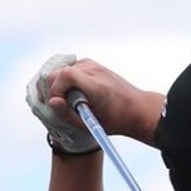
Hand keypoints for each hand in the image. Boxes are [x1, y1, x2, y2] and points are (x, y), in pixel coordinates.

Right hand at [32, 56, 165, 146]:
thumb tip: (52, 101)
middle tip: (61, 104)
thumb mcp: (91, 125)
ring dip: (60, 85)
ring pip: (62, 70)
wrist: (137, 108)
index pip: (66, 75)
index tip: (58, 103)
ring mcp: (93, 65)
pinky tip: (74, 93)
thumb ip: (68, 114)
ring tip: (70, 100)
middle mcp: (95, 71)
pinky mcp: (91, 64)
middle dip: (54, 89)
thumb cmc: (116, 120)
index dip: (56, 89)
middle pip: (59, 72)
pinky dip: (66, 81)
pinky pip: (69, 68)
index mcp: (97, 86)